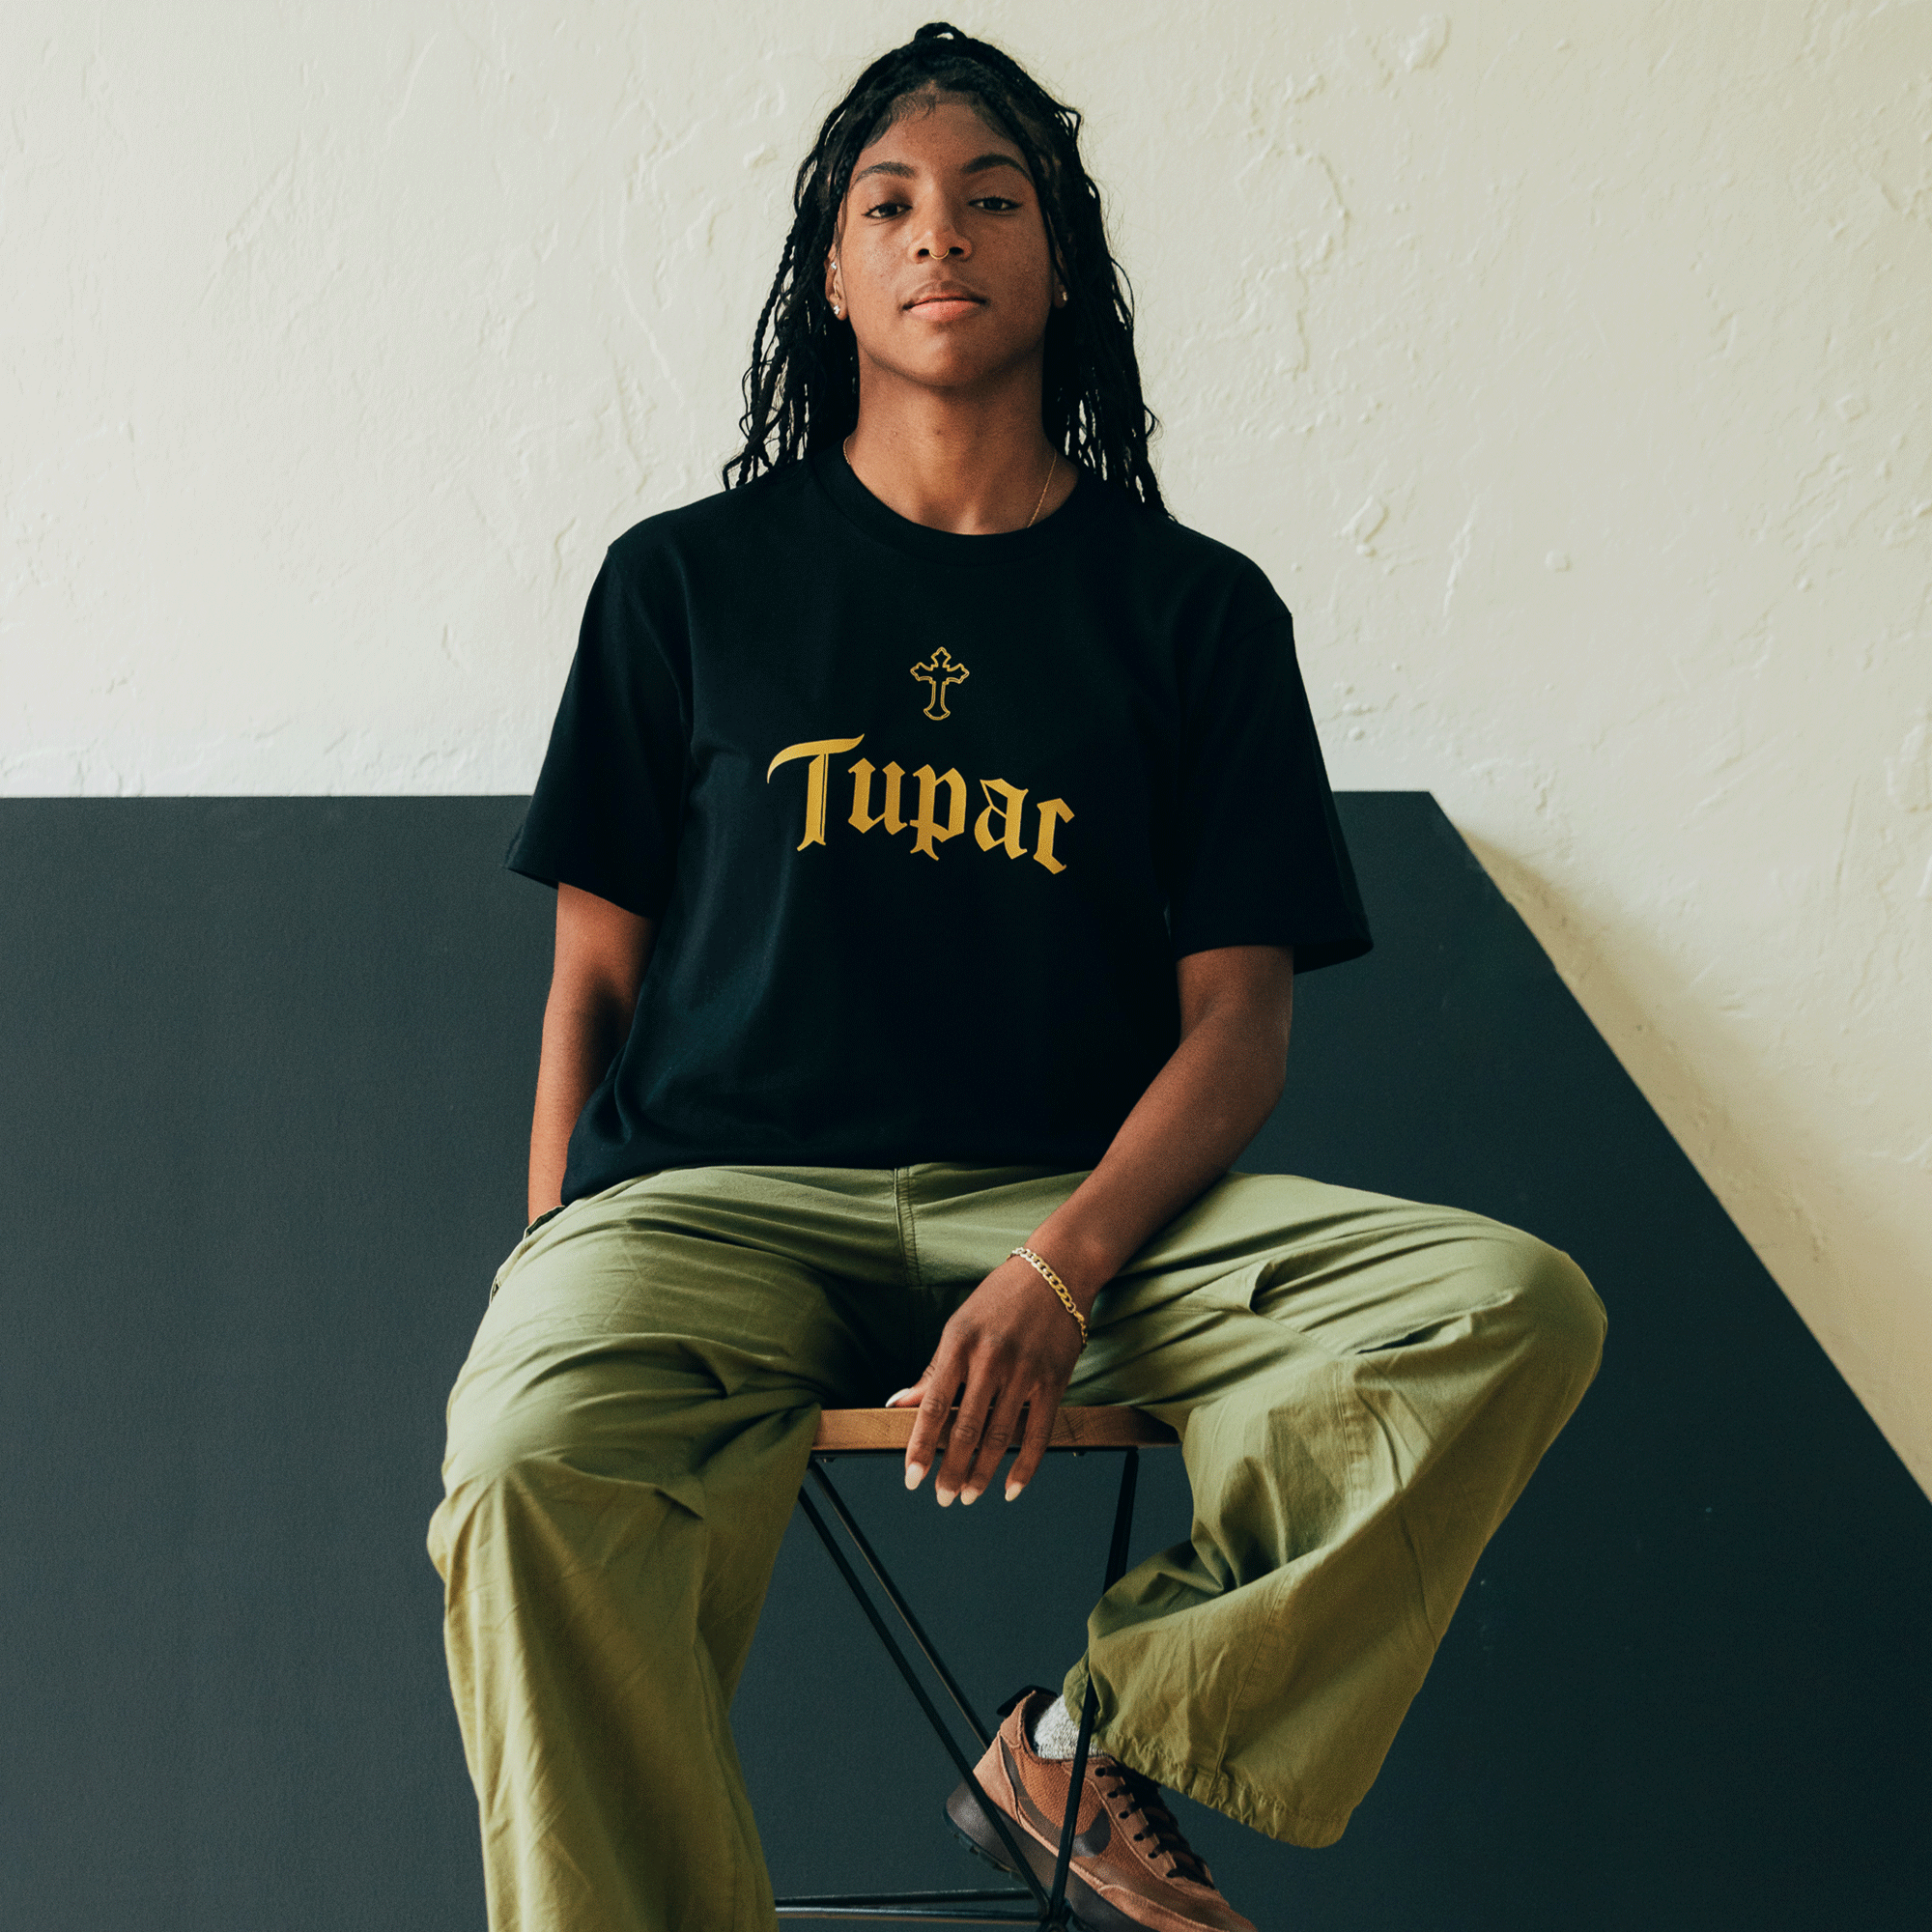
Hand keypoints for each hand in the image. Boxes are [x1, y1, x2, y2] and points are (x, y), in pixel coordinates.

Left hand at [890, 1255, 1087, 1506]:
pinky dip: (1025, 1467)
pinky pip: (1038, 1434)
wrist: (1057, 1270)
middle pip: (966, 1429)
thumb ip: (933, 1371)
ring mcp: (1024, 1371)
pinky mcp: (1053, 1381)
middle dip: (952, 1470)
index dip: (920, 1447)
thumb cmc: (1001, 1297)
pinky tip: (1011, 1488)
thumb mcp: (959, 1326)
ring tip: (969, 1496)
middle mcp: (990, 1359)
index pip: (932, 1406)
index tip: (911, 1477)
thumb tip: (898, 1403)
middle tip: (942, 1497)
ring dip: (982, 1474)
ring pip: (999, 1437)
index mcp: (959, 1343)